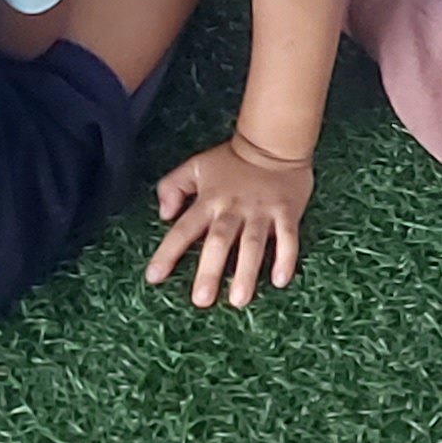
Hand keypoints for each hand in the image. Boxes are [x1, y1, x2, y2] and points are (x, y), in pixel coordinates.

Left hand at [146, 139, 312, 308]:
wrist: (274, 141)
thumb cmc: (232, 160)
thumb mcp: (195, 167)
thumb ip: (172, 187)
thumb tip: (163, 214)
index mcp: (209, 201)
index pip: (183, 230)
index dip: (168, 253)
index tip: (154, 277)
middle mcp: (233, 209)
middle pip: (219, 242)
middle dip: (210, 271)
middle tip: (202, 300)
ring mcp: (261, 212)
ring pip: (252, 244)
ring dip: (246, 272)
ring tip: (239, 300)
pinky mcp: (286, 213)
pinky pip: (288, 238)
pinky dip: (285, 258)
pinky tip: (280, 280)